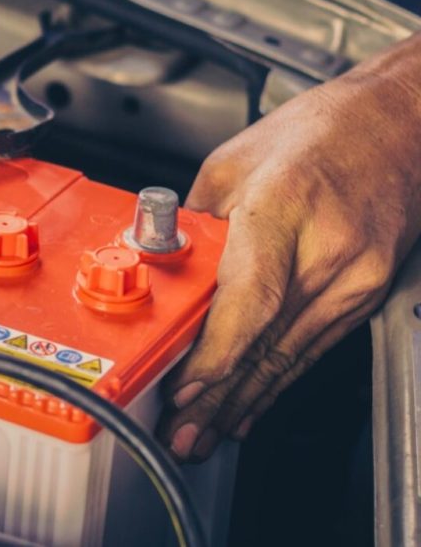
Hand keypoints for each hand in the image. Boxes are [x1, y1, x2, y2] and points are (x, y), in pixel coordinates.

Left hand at [159, 35, 420, 461]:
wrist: (398, 125)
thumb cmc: (317, 133)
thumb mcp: (231, 166)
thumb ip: (196, 228)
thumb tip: (162, 274)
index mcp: (286, 206)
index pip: (251, 298)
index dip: (217, 354)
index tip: (186, 388)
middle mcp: (329, 249)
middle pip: (268, 341)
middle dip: (220, 396)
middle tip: (183, 433)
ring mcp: (357, 276)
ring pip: (291, 355)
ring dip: (245, 400)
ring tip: (207, 433)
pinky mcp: (367, 292)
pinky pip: (313, 347)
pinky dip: (277, 379)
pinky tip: (251, 405)